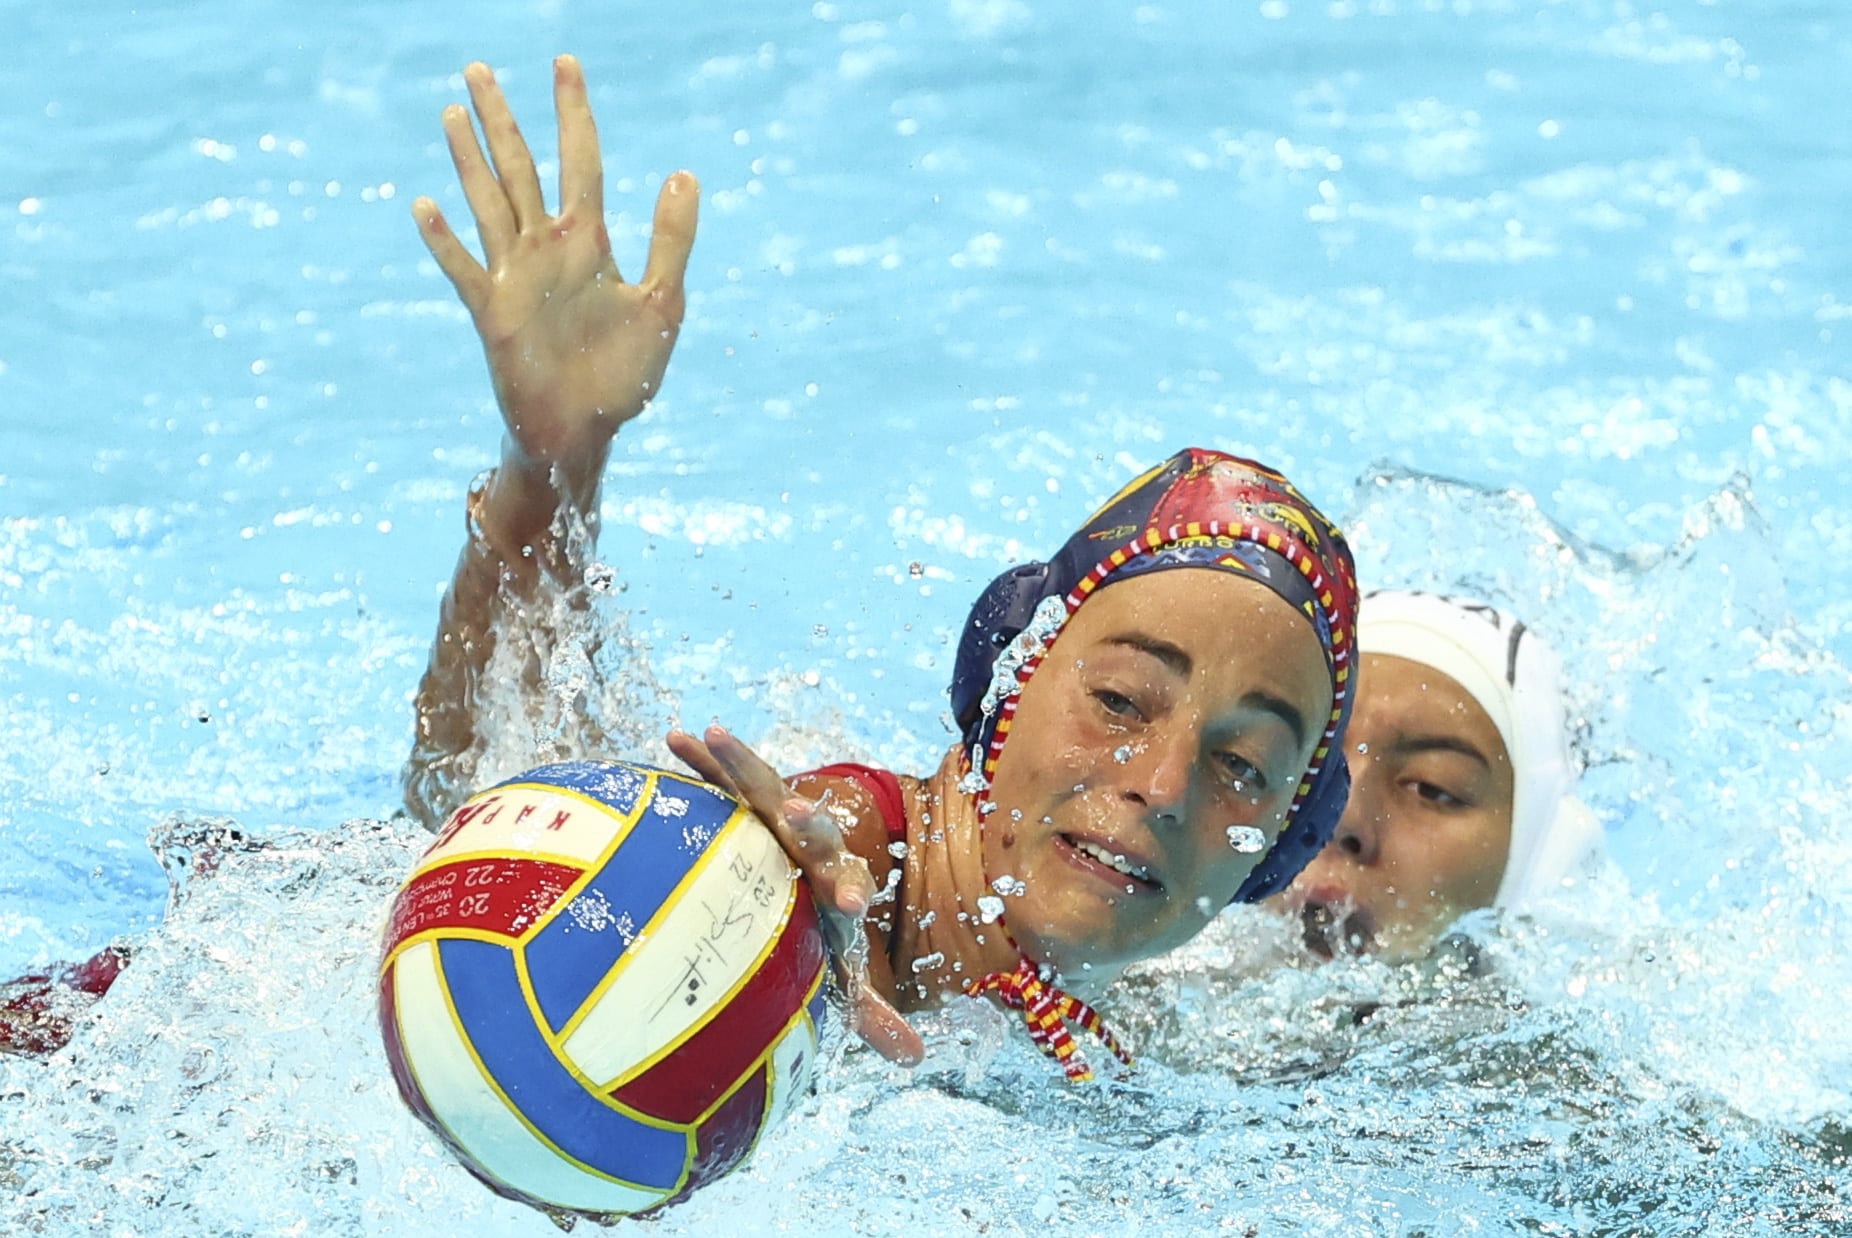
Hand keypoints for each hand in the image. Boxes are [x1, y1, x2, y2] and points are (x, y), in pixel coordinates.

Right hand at [413, 56, 698, 489]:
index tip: (565, 65)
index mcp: (590, 241)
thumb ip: (672, 240)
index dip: (574, 113)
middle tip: (479, 66)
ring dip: (469, 159)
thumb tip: (686, 174)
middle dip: (503, 120)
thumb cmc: (623, 374)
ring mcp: (515, 276)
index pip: (582, 161)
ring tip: (452, 111)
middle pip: (521, 168)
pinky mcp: (492, 312)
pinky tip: (425, 206)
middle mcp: (547, 248)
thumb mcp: (662, 304)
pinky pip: (465, 269)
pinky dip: (445, 240)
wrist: (585, 431)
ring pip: (488, 202)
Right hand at [667, 725, 926, 1065]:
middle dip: (809, 821)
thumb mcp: (850, 971)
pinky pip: (725, 778)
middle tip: (800, 809)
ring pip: (765, 787)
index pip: (850, 889)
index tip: (851, 904)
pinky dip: (704, 760)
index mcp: (839, 885)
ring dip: (741, 763)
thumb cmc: (828, 934)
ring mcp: (781, 817)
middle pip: (814, 830)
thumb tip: (912, 1059)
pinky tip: (673, 736)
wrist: (822, 877)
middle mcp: (814, 846)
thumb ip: (874, 1010)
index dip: (850, 895)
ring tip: (713, 733)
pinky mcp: (752, 803)